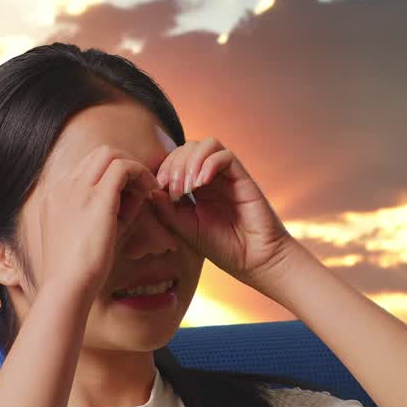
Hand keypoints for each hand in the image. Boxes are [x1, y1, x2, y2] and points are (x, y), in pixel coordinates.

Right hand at [35, 144, 169, 302]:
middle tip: (142, 186)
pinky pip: (123, 168)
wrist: (67, 287)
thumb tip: (137, 195)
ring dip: (132, 166)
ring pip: (109, 154)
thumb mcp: (92, 236)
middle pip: (97, 154)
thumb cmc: (80, 272)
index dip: (111, 177)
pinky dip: (139, 174)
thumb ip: (112, 213)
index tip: (129, 194)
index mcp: (55, 197)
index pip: (86, 170)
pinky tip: (150, 191)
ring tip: (148, 187)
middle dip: (124, 164)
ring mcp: (77, 189)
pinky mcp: (96, 198)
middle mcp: (63, 187)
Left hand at [152, 137, 295, 285]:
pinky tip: (201, 184)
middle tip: (174, 191)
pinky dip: (209, 164)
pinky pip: (224, 155)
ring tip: (187, 188)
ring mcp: (228, 176)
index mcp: (197, 188)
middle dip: (175, 165)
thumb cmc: (223, 248)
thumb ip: (166, 210)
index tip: (158, 190)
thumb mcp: (185, 229)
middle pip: (188, 148)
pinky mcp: (242, 177)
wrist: (254, 261)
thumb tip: (151, 188)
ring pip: (206, 145)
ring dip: (190, 162)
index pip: (176, 160)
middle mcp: (212, 177)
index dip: (164, 169)